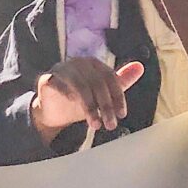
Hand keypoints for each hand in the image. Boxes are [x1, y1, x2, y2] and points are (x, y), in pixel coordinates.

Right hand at [31, 58, 146, 137]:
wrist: (54, 110)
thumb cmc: (81, 99)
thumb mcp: (104, 93)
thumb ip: (121, 81)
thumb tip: (140, 66)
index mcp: (93, 63)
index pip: (110, 77)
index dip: (118, 97)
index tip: (122, 114)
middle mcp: (78, 63)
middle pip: (97, 83)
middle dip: (106, 106)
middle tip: (110, 125)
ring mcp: (62, 69)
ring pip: (80, 86)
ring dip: (90, 108)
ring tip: (95, 125)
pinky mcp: (47, 79)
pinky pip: (58, 84)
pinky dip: (68, 95)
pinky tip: (74, 108)